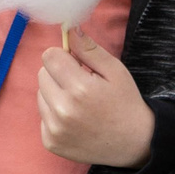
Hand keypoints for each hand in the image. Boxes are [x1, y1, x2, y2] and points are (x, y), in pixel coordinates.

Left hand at [38, 32, 154, 168]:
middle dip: (58, 74)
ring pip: (40, 95)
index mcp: (80, 88)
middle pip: (42, 74)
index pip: (49, 56)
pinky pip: (42, 116)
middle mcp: (63, 110)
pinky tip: (75, 120)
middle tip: (81, 85)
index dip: (63, 56)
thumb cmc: (125, 102)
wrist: (134, 143)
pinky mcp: (50, 142)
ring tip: (79, 103)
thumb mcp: (115, 71)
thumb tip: (69, 30)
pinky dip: (54, 115)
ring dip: (55, 94)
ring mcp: (55, 129)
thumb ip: (89, 49)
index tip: (77, 64)